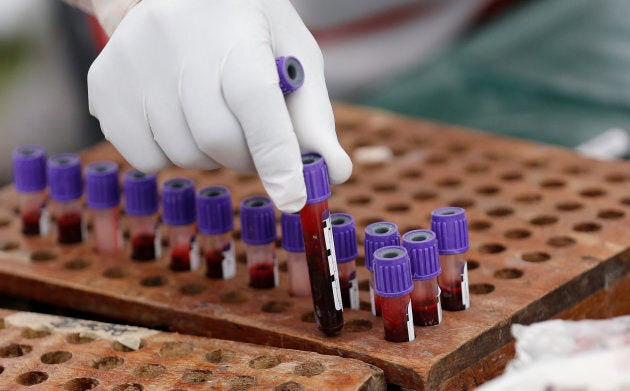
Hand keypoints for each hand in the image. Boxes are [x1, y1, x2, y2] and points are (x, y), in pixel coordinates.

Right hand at [88, 0, 351, 211]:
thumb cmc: (246, 30)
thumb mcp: (291, 56)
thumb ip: (312, 117)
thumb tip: (334, 173)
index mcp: (234, 27)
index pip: (255, 100)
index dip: (276, 154)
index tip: (294, 198)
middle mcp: (175, 39)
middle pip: (217, 140)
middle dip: (245, 157)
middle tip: (253, 140)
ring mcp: (131, 62)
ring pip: (182, 154)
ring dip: (210, 156)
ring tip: (214, 116)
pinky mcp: (104, 85)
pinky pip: (144, 158)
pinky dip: (171, 155)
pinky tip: (178, 117)